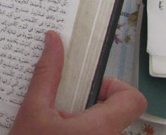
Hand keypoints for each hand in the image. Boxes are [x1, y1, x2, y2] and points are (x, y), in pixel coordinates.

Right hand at [10, 31, 146, 134]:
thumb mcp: (32, 111)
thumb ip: (47, 74)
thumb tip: (54, 39)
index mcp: (100, 129)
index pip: (133, 99)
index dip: (115, 87)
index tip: (89, 89)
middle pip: (117, 114)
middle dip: (91, 106)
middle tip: (64, 109)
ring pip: (106, 129)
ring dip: (85, 123)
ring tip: (56, 127)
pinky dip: (81, 134)